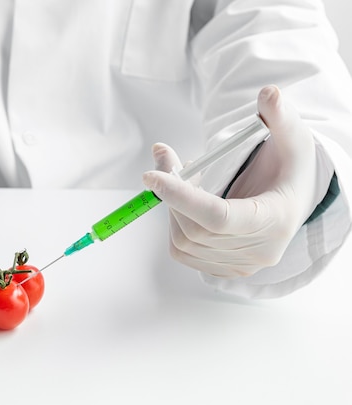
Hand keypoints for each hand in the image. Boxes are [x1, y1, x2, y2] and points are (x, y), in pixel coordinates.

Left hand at [142, 85, 330, 277]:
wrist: (292, 201)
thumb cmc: (289, 170)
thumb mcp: (292, 139)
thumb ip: (280, 116)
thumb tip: (268, 94)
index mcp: (274, 220)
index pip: (218, 217)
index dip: (182, 197)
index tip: (152, 176)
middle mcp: (258, 251)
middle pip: (194, 230)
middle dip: (172, 195)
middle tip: (165, 163)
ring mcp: (240, 265)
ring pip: (182, 241)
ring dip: (171, 209)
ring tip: (185, 182)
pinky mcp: (223, 269)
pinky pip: (182, 251)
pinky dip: (175, 225)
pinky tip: (188, 205)